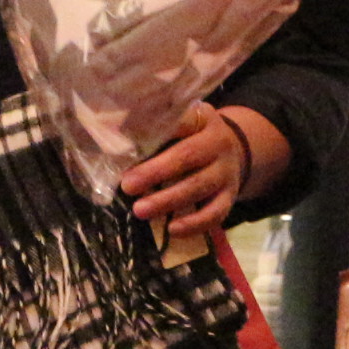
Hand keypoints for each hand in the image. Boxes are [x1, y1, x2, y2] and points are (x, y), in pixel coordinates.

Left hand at [120, 103, 273, 237]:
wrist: (235, 149)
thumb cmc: (192, 137)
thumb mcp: (180, 124)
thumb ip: (155, 130)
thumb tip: (113, 142)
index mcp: (202, 118)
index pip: (181, 120)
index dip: (157, 129)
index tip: (128, 140)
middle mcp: (218, 142)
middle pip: (188, 156)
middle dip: (155, 172)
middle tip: (128, 186)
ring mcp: (227, 170)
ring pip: (199, 186)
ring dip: (168, 200)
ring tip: (140, 210)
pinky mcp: (230, 196)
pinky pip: (216, 213)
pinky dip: (194, 223)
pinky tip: (172, 229)